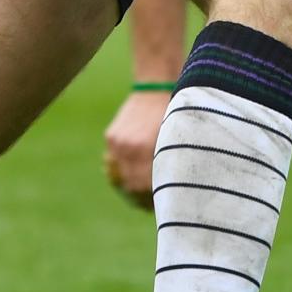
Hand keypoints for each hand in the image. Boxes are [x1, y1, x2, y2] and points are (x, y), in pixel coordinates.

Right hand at [102, 90, 165, 209]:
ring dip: (130, 184)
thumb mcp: (179, 141)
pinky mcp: (111, 137)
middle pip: (132, 185)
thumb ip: (173, 165)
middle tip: (153, 201)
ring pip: (121, 176)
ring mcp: (119, 143)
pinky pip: (114, 161)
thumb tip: (176, 190)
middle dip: (142, 196)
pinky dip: (124, 168)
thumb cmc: (177, 115)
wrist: (157, 87)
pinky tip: (134, 169)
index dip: (155, 199)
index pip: (148, 189)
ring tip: (142, 189)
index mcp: (150, 151)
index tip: (164, 204)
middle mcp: (131, 148)